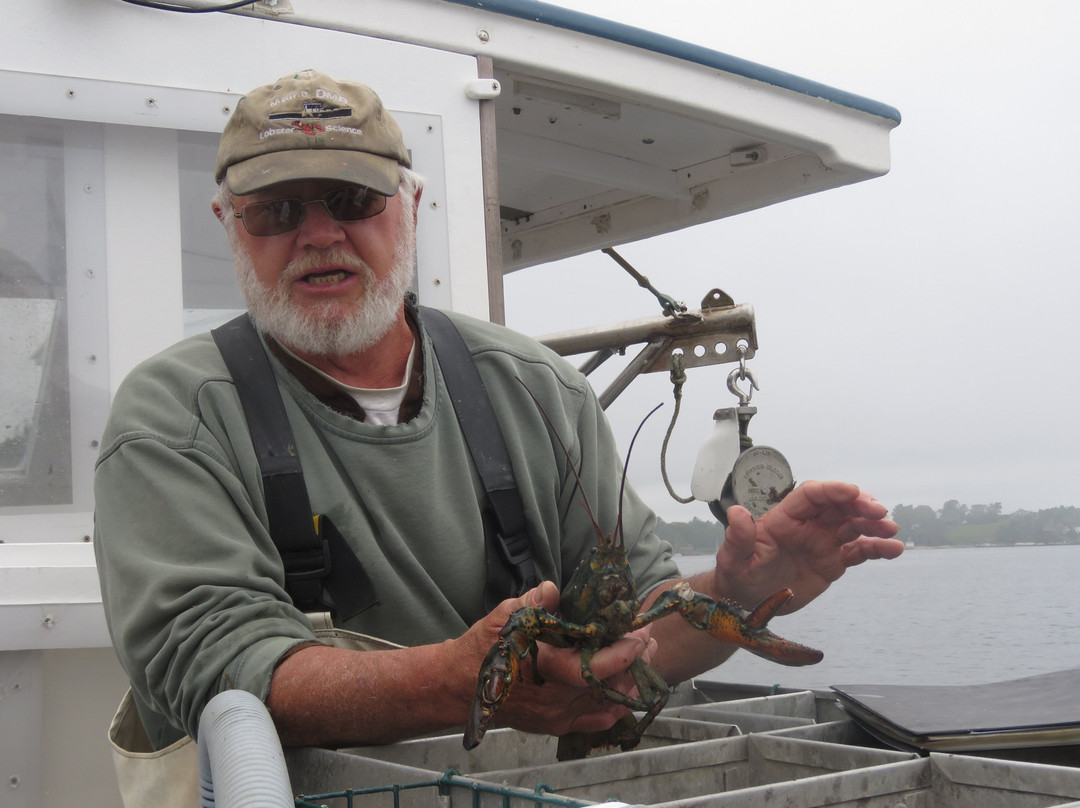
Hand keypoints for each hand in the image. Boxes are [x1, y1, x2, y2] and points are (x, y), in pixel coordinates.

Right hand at [457, 580, 654, 737]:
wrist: (458, 687)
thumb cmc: (480, 650)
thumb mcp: (501, 619)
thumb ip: (530, 603)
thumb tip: (551, 590)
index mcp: (542, 670)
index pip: (590, 669)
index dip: (620, 654)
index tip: (640, 636)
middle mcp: (553, 699)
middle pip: (607, 685)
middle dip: (634, 662)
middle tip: (651, 638)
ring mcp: (556, 716)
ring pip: (605, 703)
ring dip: (629, 680)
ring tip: (646, 657)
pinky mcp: (554, 725)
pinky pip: (594, 720)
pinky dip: (615, 707)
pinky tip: (628, 692)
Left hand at [714, 480, 902, 612]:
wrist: (747, 600)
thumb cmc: (737, 573)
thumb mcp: (734, 558)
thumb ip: (739, 537)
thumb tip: (737, 513)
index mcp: (784, 517)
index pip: (811, 495)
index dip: (832, 490)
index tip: (853, 492)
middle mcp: (807, 525)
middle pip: (838, 506)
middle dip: (860, 504)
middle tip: (879, 512)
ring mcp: (822, 542)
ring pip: (853, 525)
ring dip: (873, 523)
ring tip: (891, 529)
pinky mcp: (833, 561)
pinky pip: (858, 551)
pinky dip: (877, 548)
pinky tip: (894, 549)